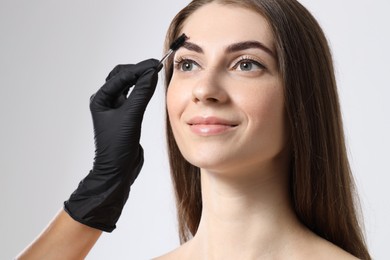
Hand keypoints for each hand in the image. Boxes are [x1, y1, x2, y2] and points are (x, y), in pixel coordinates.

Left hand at [64, 59, 159, 231]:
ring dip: (140, 79)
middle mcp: (106, 102)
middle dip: (138, 70)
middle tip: (155, 67)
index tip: (155, 64)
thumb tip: (151, 73)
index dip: (138, 68)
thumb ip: (141, 93)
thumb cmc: (118, 146)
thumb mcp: (131, 117)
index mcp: (101, 99)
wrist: (118, 170)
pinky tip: (150, 88)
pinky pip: (133, 97)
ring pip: (127, 86)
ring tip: (154, 74)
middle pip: (122, 77)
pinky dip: (142, 90)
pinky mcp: (125, 116)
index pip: (121, 76)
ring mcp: (115, 109)